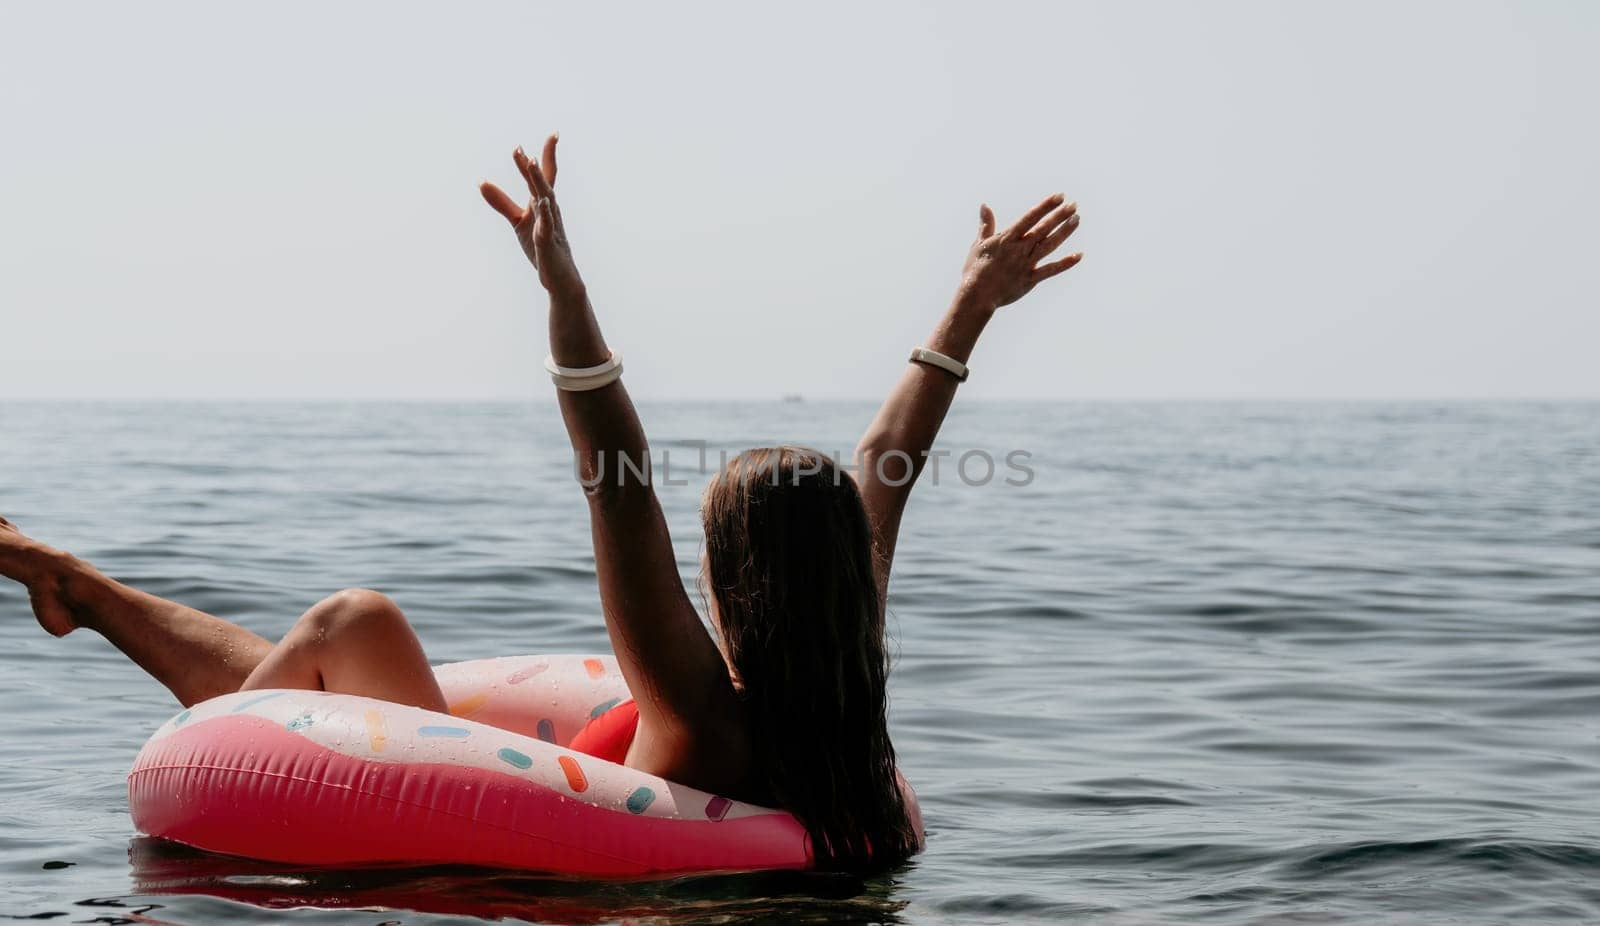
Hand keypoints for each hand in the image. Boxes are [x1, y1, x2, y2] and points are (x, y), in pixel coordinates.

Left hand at [480, 133, 585, 299]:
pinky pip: (547, 226)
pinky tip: (539, 201)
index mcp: (543, 204)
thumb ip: (501, 202)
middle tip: (521, 149)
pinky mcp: (548, 243)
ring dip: (537, 181)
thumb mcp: (518, 222)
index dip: (547, 155)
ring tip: (530, 163)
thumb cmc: (541, 248)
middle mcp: (550, 210)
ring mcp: (551, 226)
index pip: (545, 176)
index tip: (553, 135)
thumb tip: (482, 182)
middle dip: (532, 165)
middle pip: (542, 183)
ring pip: (545, 199)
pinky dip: (543, 213)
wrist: (559, 278)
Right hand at [955, 193, 1081, 310]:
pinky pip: (1051, 270)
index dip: (1046, 206)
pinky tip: (1078, 255)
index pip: (1030, 217)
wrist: (976, 295)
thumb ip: (986, 224)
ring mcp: (1026, 264)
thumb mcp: (979, 244)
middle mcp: (1019, 249)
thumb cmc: (975, 269)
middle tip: (1074, 205)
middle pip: (1043, 229)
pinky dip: (1065, 263)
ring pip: (1050, 245)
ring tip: (1076, 220)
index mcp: (1007, 239)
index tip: (1059, 197)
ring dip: (1064, 232)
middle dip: (1059, 216)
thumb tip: (985, 205)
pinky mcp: (1030, 279)